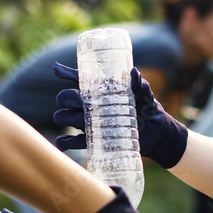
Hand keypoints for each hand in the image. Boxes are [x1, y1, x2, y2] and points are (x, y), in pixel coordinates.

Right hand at [52, 62, 188, 168]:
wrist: (155, 132)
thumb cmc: (148, 107)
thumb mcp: (144, 93)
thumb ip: (138, 83)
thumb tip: (133, 72)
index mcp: (100, 90)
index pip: (79, 78)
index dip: (65, 73)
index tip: (56, 69)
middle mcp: (90, 104)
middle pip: (67, 98)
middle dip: (65, 98)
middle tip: (76, 100)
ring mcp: (89, 122)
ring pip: (66, 117)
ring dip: (63, 117)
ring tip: (70, 118)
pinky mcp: (92, 139)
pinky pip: (72, 142)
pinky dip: (64, 143)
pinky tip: (63, 142)